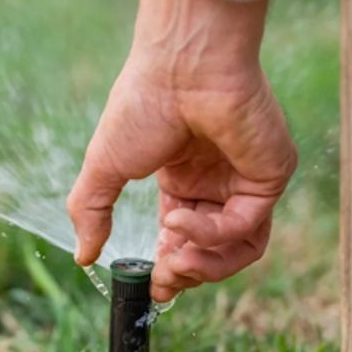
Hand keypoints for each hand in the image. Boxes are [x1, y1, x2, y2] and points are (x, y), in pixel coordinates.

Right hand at [67, 0, 296, 301]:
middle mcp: (218, 183)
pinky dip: (211, 233)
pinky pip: (247, 225)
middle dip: (186, 273)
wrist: (180, 65)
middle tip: (162, 280)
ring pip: (241, 249)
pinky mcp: (269, 176)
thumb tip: (82, 258)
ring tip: (175, 262)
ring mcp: (245, 180)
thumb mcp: (104, 167)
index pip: (186, 239)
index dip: (171, 268)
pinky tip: (179, 218)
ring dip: (205, 266)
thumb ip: (92, 212)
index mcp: (184, 180)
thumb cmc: (143, 105)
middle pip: (215, 251)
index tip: (152, 287)